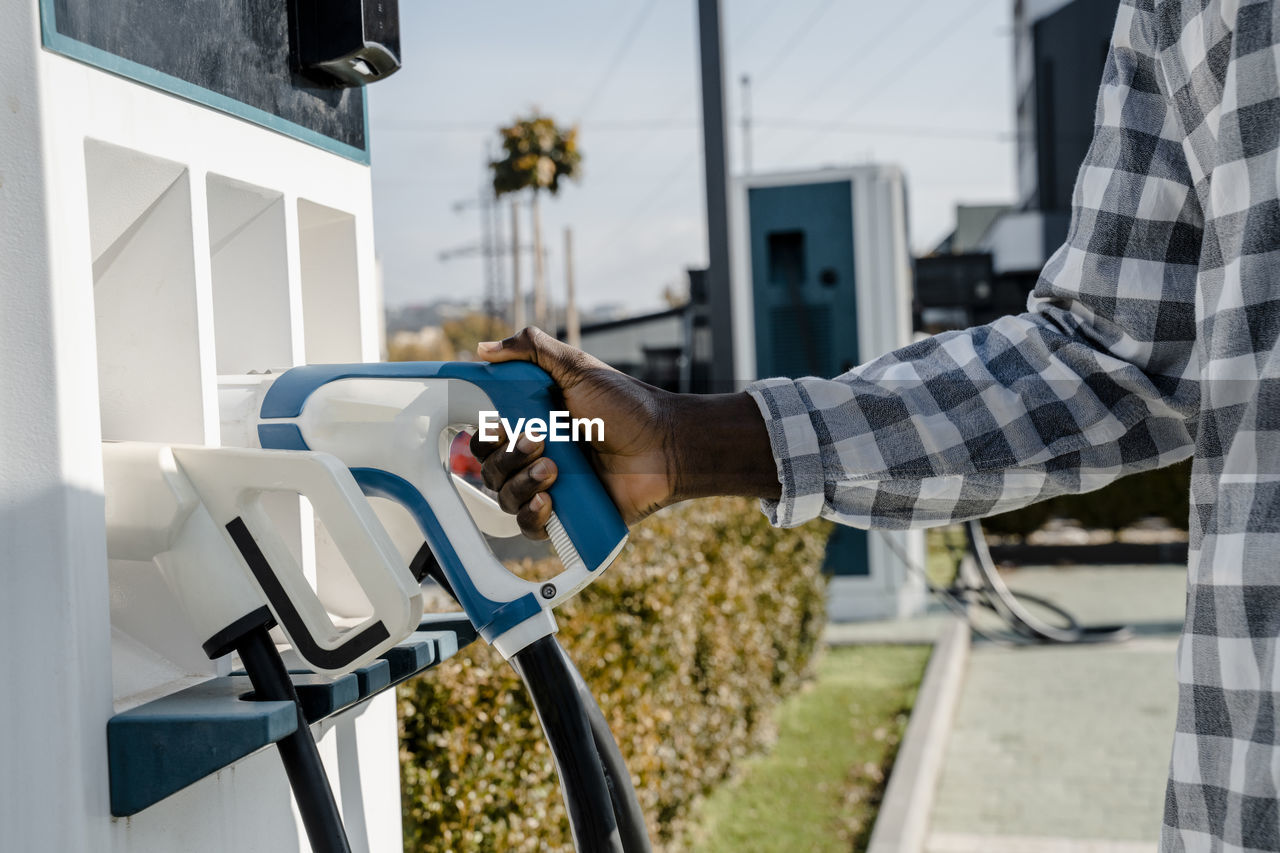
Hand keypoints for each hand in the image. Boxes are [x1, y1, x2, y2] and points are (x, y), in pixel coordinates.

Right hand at [470, 327, 778, 539]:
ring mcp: (550, 490)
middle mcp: (537, 459)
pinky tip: (547, 502)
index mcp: (533, 426)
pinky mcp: (567, 519)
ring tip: (553, 470)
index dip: (487, 436)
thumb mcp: (578, 367)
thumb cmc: (629, 406)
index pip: (488, 439)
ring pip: (505, 498)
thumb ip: (532, 349)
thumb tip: (483, 349)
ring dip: (521, 484)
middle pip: (490, 470)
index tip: (502, 425)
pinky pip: (529, 528)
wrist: (667, 444)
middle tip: (541, 441)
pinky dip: (530, 516)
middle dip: (507, 457)